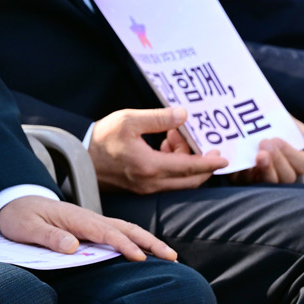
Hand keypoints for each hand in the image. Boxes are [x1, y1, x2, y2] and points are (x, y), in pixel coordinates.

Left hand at [0, 196, 175, 261]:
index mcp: (75, 218)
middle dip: (150, 242)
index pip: (105, 232)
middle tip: (173, 258)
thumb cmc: (18, 216)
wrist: (12, 201)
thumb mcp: (26, 228)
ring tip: (170, 256)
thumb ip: (48, 237)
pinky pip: (117, 232)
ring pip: (125, 229)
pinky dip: (135, 240)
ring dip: (148, 241)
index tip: (140, 258)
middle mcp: (87, 217)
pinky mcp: (88, 227)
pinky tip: (145, 252)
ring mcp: (90, 221)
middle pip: (125, 228)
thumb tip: (74, 246)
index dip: (124, 244)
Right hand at [88, 106, 226, 194]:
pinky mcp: (141, 187)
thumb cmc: (102, 138)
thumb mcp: (129, 120)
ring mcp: (146, 187)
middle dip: (202, 163)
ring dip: (185, 161)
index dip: (210, 163)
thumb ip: (158, 118)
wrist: (78, 158)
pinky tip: (164, 146)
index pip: (190, 167)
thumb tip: (184, 115)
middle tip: (207, 145)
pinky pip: (167, 180)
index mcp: (151, 166)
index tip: (224, 158)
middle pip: (190, 179)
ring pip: (179, 180)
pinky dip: (173, 165)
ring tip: (175, 136)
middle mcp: (152, 182)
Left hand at [208, 119, 303, 184]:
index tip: (277, 139)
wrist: (236, 114)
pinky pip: (244, 182)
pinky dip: (244, 173)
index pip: (301, 165)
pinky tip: (242, 163)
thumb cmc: (266, 121)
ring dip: (265, 169)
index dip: (291, 154)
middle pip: (286, 177)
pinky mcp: (239, 179)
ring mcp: (259, 177)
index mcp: (292, 160)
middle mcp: (278, 172)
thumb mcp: (287, 123)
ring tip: (258, 155)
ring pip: (269, 183)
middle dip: (278, 161)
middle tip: (266, 144)